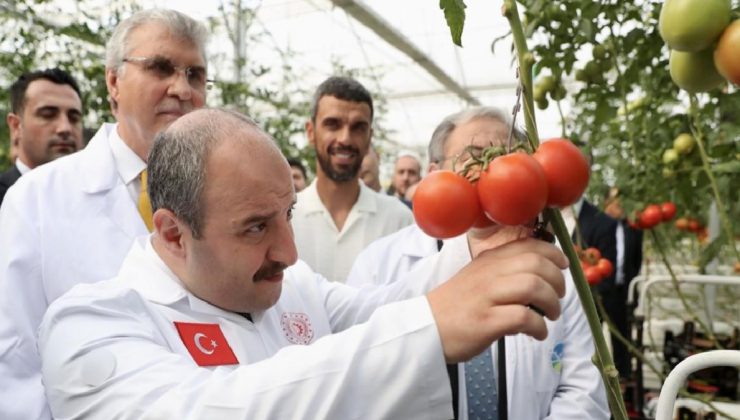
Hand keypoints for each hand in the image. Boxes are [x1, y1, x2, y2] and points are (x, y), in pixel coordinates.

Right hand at [426, 237, 567, 362]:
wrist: (425, 327)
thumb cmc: (455, 306)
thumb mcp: (477, 277)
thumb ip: (504, 271)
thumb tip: (541, 277)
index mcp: (488, 260)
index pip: (530, 245)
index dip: (554, 254)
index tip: (563, 266)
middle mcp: (489, 273)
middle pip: (537, 264)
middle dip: (557, 281)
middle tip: (558, 298)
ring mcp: (486, 296)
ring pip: (533, 286)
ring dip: (551, 303)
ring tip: (550, 316)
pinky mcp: (485, 321)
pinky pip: (524, 318)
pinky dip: (539, 327)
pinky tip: (537, 334)